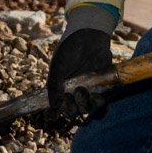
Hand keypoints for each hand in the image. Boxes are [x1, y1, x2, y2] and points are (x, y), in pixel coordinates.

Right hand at [47, 5, 117, 123]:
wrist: (90, 35)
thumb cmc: (70, 48)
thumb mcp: (58, 66)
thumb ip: (54, 85)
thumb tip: (53, 106)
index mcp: (59, 88)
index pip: (55, 107)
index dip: (52, 115)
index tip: (50, 117)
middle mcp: (72, 92)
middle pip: (71, 111)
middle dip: (69, 109)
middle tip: (69, 97)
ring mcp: (87, 90)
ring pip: (85, 109)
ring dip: (83, 105)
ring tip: (81, 91)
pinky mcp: (101, 87)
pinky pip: (99, 102)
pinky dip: (97, 103)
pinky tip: (96, 96)